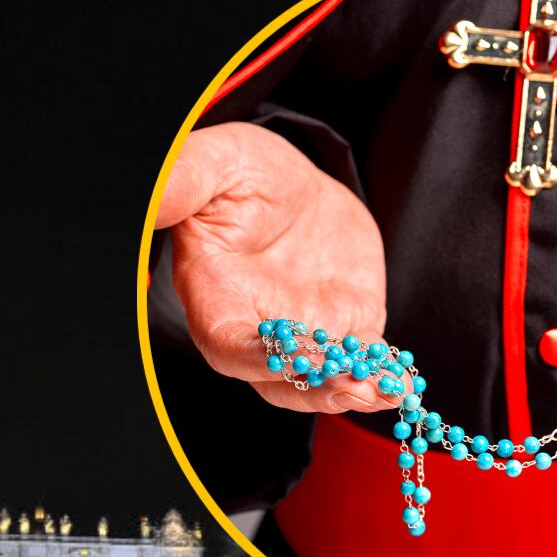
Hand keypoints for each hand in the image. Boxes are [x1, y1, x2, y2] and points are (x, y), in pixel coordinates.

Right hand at [155, 123, 393, 413]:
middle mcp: (255, 327)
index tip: (286, 356)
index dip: (253, 356)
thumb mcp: (217, 164)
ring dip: (349, 392)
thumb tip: (153, 197)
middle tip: (349, 388)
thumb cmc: (243, 173)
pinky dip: (383, 378)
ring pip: (318, 382)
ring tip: (381, 392)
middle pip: (275, 376)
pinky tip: (404, 385)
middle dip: (312, 387)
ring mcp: (301, 334)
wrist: (294, 184)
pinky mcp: (343, 329)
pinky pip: (361, 363)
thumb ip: (183, 183)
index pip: (226, 341)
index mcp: (215, 294)